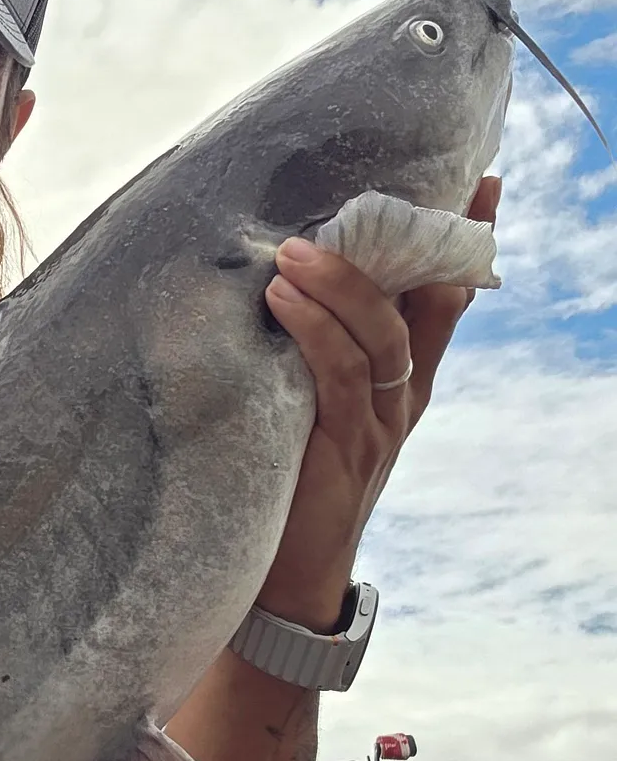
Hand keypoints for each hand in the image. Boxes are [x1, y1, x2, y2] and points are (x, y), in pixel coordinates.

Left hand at [256, 175, 502, 630]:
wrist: (285, 579)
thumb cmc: (286, 488)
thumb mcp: (305, 412)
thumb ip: (310, 361)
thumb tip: (277, 286)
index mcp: (400, 386)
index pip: (443, 302)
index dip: (463, 243)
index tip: (483, 181)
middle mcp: (400, 400)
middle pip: (426, 306)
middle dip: (411, 246)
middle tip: (375, 195)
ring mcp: (378, 425)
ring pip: (380, 335)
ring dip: (340, 285)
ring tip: (296, 249)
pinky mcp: (346, 448)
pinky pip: (340, 375)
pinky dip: (314, 330)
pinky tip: (283, 298)